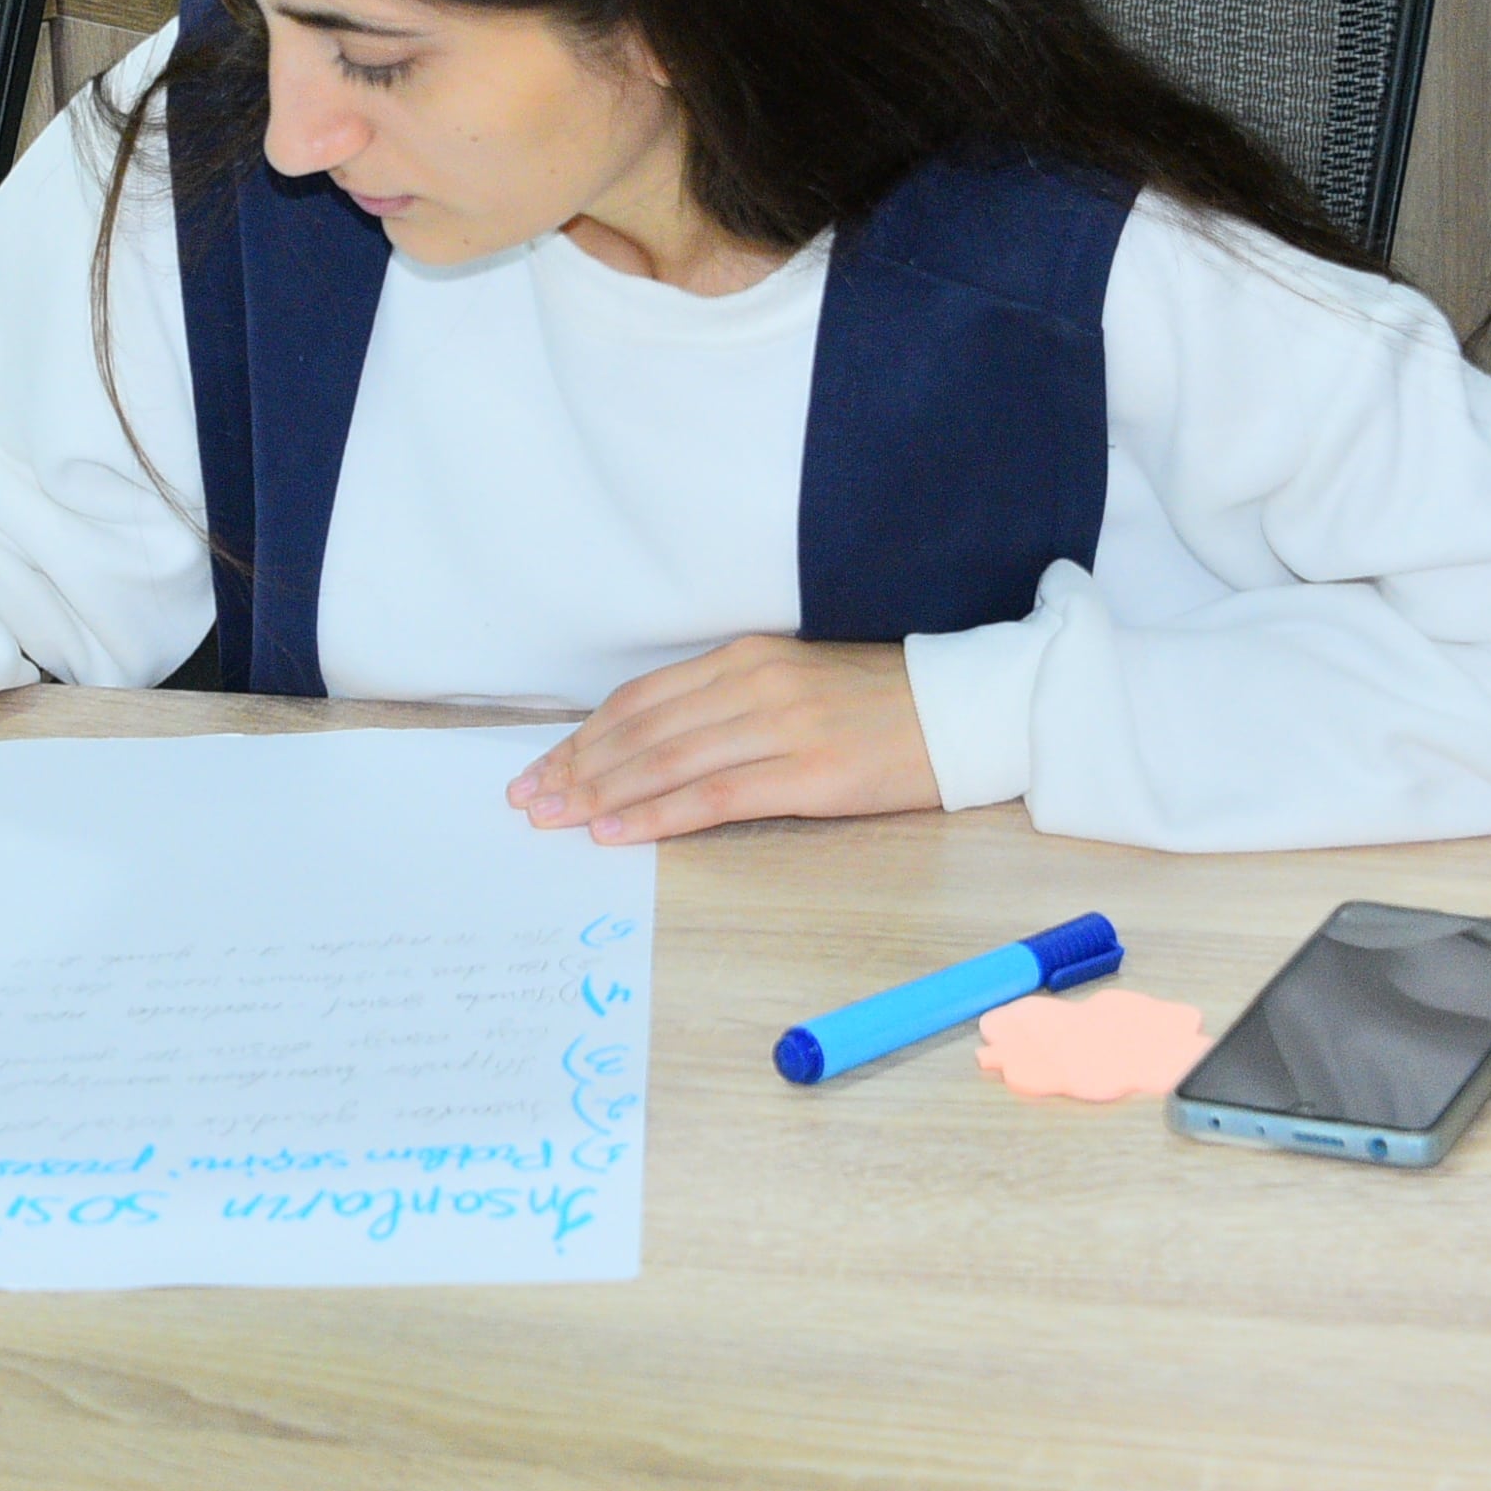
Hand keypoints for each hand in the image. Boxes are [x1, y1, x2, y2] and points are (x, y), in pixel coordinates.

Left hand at [506, 635, 940, 843]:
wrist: (961, 714)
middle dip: (576, 767)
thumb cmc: (878, 707)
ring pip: (664, 761)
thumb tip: (655, 746)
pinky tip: (616, 832)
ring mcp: (778, 727)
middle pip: (640, 729)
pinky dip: (654, 815)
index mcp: (745, 658)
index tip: (542, 767)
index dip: (584, 736)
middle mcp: (752, 684)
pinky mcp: (806, 774)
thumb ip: (727, 705)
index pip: (640, 699)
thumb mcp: (793, 685)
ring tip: (557, 819)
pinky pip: (711, 797)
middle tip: (529, 800)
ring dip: (601, 793)